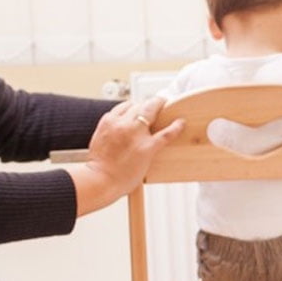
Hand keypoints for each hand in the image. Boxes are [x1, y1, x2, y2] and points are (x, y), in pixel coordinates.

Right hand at [70, 96, 182, 215]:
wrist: (101, 178)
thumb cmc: (100, 165)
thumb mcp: (100, 139)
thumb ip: (111, 131)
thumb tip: (119, 130)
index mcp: (109, 121)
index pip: (125, 106)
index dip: (135, 106)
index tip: (141, 108)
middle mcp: (122, 123)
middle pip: (138, 105)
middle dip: (149, 103)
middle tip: (159, 101)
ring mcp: (135, 134)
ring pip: (150, 112)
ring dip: (158, 108)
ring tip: (166, 106)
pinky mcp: (147, 147)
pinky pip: (165, 134)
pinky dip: (175, 127)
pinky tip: (181, 123)